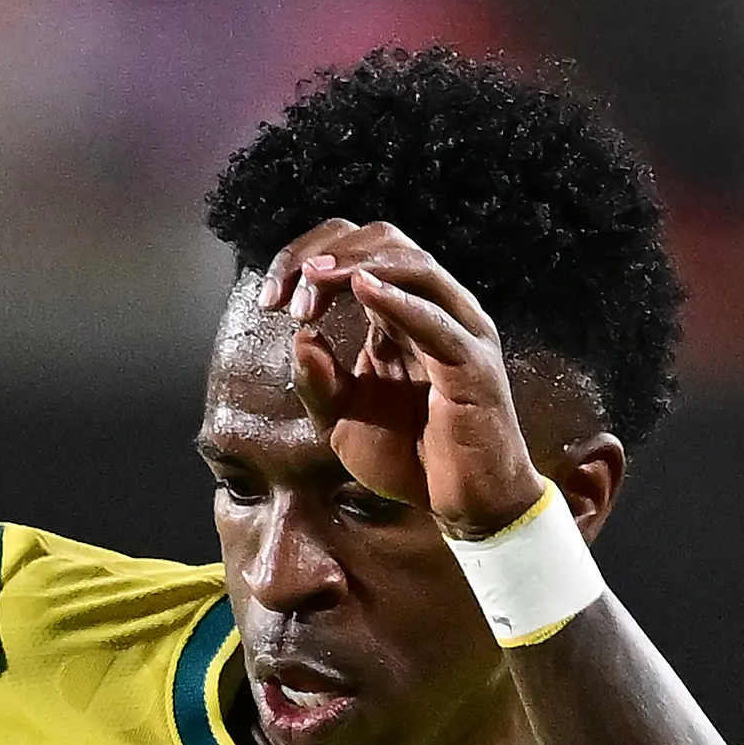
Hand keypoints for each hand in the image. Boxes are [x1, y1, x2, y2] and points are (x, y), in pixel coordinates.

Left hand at [266, 221, 544, 537]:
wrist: (462, 504)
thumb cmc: (410, 458)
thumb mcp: (343, 422)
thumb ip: (318, 383)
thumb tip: (300, 337)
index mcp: (398, 315)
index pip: (356, 253)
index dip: (307, 260)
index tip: (270, 300)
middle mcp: (432, 309)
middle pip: (383, 240)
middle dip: (325, 255)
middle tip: (285, 293)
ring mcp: (458, 329)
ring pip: (413, 264)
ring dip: (357, 266)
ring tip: (314, 277)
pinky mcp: (473, 361)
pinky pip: (437, 319)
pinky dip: (399, 299)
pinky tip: (363, 289)